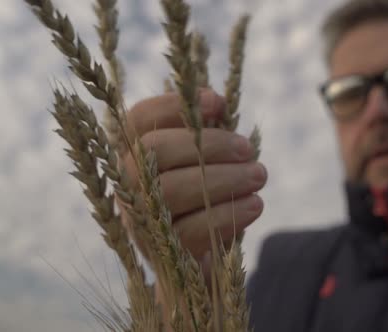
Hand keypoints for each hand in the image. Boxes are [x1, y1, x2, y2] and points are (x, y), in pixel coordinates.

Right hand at [120, 89, 266, 260]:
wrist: (198, 260)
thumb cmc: (203, 197)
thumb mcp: (205, 162)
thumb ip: (205, 132)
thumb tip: (216, 104)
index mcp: (134, 152)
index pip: (140, 118)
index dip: (175, 105)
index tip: (218, 103)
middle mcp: (128, 183)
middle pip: (155, 149)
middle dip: (209, 144)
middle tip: (248, 150)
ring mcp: (141, 219)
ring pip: (173, 190)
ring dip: (224, 179)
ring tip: (258, 175)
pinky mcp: (163, 252)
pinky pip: (192, 230)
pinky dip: (229, 214)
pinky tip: (254, 204)